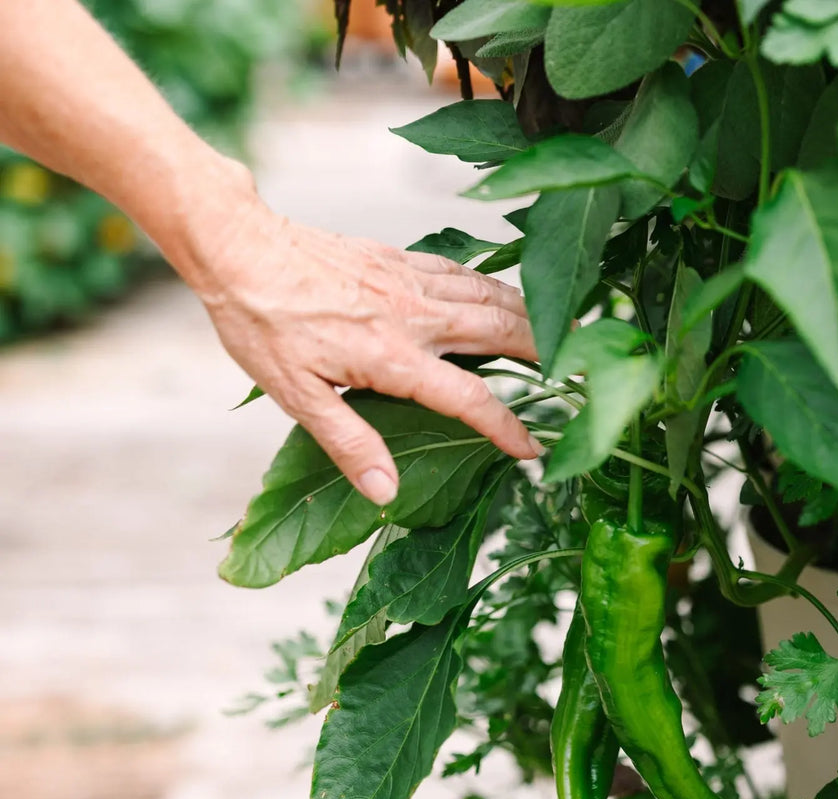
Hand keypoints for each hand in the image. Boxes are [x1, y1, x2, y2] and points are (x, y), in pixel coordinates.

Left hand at [193, 201, 540, 504]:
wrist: (238, 247)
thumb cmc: (260, 323)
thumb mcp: (295, 396)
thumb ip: (350, 444)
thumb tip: (386, 492)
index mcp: (393, 357)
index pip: (471, 398)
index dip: (508, 428)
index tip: (534, 450)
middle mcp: (414, 316)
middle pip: (503, 332)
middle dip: (547, 353)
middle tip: (580, 371)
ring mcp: (411, 281)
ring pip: (492, 296)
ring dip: (532, 316)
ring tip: (562, 333)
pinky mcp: (400, 258)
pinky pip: (464, 272)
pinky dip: (494, 286)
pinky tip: (503, 296)